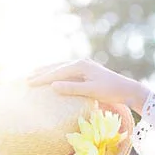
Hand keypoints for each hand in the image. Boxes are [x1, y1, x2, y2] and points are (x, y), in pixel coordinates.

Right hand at [26, 59, 150, 113]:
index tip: (29, 83)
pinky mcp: (87, 72)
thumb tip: (53, 85)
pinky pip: (67, 71)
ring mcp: (84, 66)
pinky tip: (53, 78)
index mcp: (80, 65)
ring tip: (35, 75)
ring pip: (61, 68)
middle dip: (41, 73)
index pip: (57, 72)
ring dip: (48, 72)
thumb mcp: (91, 91)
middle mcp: (81, 63)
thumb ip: (72, 88)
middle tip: (26, 79)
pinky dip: (57, 74)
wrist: (128, 89)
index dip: (42, 78)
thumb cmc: (111, 91)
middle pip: (56, 67)